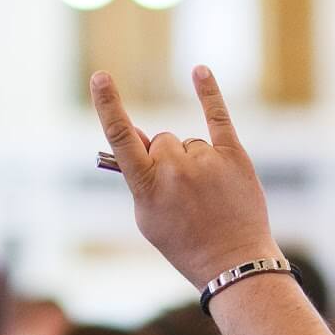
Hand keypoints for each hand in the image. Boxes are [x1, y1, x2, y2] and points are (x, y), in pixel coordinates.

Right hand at [91, 66, 279, 288]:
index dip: (108, 105)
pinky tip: (199, 72)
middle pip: (161, 141)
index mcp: (147, 185)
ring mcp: (206, 161)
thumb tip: (137, 132)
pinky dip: (208, 94)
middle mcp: (176, 168)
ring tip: (208, 196)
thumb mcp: (148, 215)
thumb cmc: (186, 242)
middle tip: (183, 193)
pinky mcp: (234, 156)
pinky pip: (218, 116)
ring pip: (190, 143)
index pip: (121, 136)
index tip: (100, 77)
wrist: (233, 262)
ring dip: (194, 162)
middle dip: (166, 160)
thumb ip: (139, 174)